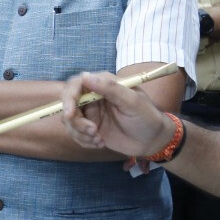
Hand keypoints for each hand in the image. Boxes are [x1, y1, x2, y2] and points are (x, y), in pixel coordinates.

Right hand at [60, 72, 177, 157]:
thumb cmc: (146, 117)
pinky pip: (75, 134)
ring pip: (69, 121)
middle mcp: (92, 96)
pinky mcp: (89, 128)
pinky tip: (100, 143)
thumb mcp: (132, 101)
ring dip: (81, 133)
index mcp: (103, 84)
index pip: (76, 84)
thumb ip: (110, 88)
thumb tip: (85, 75)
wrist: (152, 140)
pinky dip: (84, 141)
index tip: (70, 114)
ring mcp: (90, 113)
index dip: (69, 98)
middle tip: (92, 131)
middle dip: (75, 121)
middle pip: (68, 104)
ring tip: (99, 140)